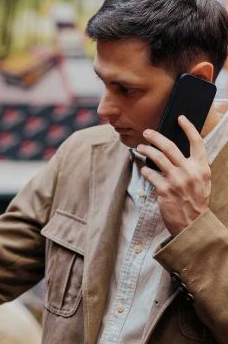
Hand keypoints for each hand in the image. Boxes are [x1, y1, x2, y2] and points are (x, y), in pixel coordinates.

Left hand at [137, 115, 210, 236]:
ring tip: (140, 148)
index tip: (180, 118)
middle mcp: (190, 172)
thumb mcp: (201, 182)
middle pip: (170, 147)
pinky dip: (145, 170)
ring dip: (146, 150)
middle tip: (146, 133)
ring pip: (157, 158)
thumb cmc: (195, 202)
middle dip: (156, 137)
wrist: (193, 224)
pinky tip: (143, 169)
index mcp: (202, 168)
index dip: (188, 128)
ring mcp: (177, 181)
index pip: (197, 142)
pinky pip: (150, 174)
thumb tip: (175, 153)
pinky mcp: (165, 190)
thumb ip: (192, 167)